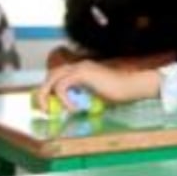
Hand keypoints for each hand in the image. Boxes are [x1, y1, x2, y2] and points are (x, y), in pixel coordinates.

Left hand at [37, 61, 161, 111]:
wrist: (132, 86)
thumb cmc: (120, 92)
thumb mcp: (96, 94)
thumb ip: (83, 96)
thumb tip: (71, 106)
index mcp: (82, 68)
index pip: (58, 75)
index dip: (50, 89)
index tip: (50, 105)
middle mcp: (79, 65)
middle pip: (51, 75)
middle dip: (43, 92)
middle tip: (45, 109)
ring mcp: (80, 67)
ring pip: (52, 79)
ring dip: (47, 96)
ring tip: (51, 110)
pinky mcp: (82, 74)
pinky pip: (61, 86)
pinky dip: (63, 99)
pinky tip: (73, 108)